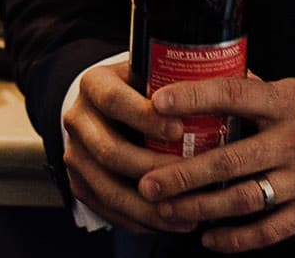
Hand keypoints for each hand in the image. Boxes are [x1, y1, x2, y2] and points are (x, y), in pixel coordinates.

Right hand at [60, 61, 197, 235]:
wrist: (106, 106)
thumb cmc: (139, 89)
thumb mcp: (148, 73)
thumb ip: (172, 80)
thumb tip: (219, 90)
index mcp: (94, 85)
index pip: (115, 101)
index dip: (145, 117)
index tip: (179, 130)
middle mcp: (78, 120)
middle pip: (111, 151)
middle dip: (153, 167)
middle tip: (190, 176)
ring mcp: (75, 155)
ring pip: (109, 188)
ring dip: (149, 204)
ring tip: (188, 210)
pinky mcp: (79, 184)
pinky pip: (108, 210)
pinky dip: (140, 220)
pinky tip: (170, 222)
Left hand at [139, 76, 294, 251]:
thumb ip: (266, 92)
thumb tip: (223, 81)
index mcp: (291, 102)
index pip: (234, 95)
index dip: (194, 98)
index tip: (158, 101)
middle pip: (229, 160)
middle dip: (182, 174)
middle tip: (147, 181)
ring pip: (243, 200)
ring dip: (200, 209)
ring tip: (166, 212)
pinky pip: (270, 231)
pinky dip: (237, 240)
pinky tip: (210, 240)